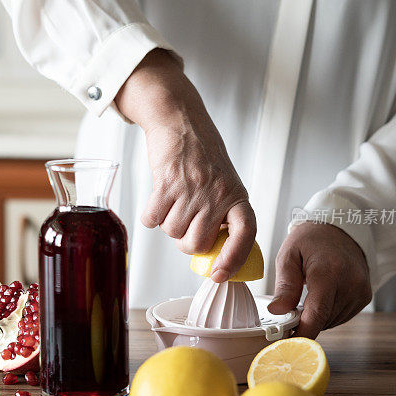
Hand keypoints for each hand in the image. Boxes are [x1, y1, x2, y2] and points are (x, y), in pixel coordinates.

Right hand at [115, 49, 255, 280]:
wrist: (181, 122)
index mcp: (237, 196)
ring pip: (172, 233)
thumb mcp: (225, 184)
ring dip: (168, 224)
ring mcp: (192, 189)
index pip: (245, 234)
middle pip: (196, 243)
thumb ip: (223, 215)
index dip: (233, 259)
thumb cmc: (203, 155)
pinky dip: (151, 216)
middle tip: (185, 224)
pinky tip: (159, 200)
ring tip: (174, 202)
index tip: (219, 274)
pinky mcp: (167, 183)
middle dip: (186, 241)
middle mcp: (217, 194)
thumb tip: (211, 253)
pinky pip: (153, 219)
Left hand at [268, 222, 371, 337]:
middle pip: (323, 321)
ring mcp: (360, 291)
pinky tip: (323, 296)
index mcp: (328, 272)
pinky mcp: (365, 296)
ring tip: (309, 295)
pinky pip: (342, 316)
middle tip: (291, 308)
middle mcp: (350, 283)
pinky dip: (328, 313)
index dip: (302, 334)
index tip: (288, 344)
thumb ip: (285, 285)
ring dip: (317, 317)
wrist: (340, 227)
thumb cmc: (311, 240)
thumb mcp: (289, 255)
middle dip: (304, 321)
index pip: (316, 315)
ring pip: (332, 322)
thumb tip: (277, 311)